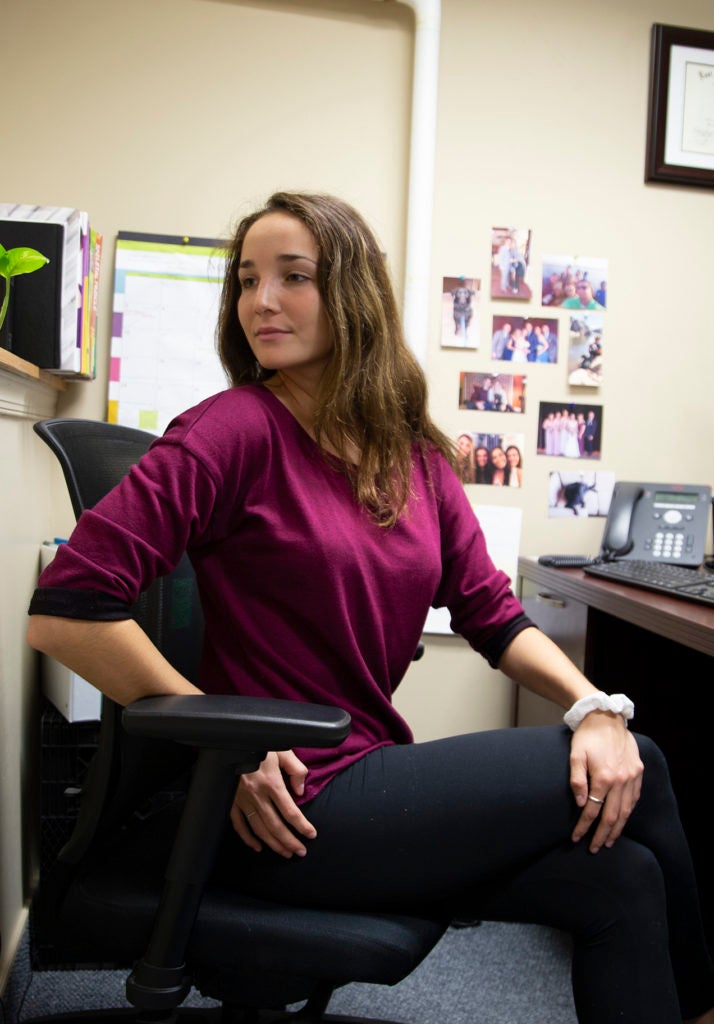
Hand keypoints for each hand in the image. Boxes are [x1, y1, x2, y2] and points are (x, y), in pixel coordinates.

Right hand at [230, 750, 316, 857]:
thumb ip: (296, 770)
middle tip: (300, 852)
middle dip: (290, 842)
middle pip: (276, 826)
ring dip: (273, 844)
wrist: (232, 740)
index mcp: (271, 782)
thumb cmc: (260, 743)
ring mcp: (242, 800)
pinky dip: (248, 839)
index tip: (311, 835)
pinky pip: (239, 825)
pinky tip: (258, 846)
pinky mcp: (231, 801)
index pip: (290, 812)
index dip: (302, 826)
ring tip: (285, 852)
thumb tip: (300, 791)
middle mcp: (257, 795)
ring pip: (259, 829)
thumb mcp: (283, 750)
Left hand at [569, 711, 643, 853]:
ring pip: (626, 810)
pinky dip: (629, 812)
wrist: (606, 717)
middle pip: (612, 816)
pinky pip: (635, 798)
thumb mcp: (576, 755)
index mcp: (604, 777)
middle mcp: (621, 780)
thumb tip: (579, 804)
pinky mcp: (638, 772)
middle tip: (594, 848)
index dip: (584, 826)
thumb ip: (577, 780)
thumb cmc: (587, 736)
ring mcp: (632, 777)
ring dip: (617, 828)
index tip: (576, 838)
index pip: (592, 810)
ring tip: (608, 841)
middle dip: (601, 834)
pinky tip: (622, 820)